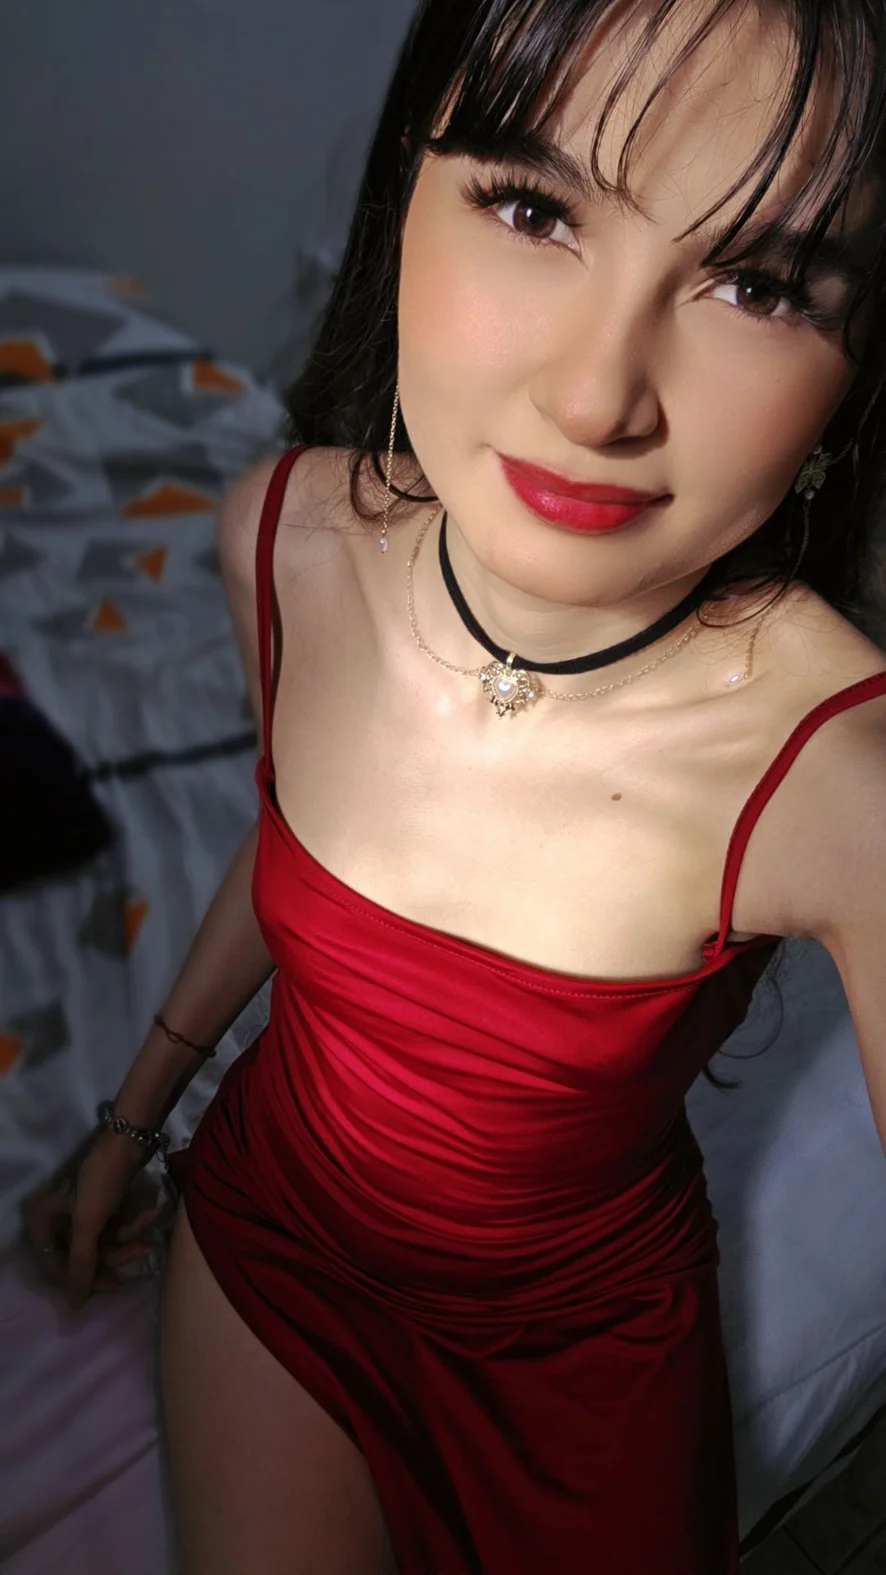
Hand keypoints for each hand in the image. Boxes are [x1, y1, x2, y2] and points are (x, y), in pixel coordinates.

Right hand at [25, 1133, 164, 1306]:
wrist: (130, 1138)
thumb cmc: (102, 1180)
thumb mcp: (89, 1223)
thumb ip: (81, 1264)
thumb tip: (75, 1304)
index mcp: (42, 1221)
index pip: (57, 1266)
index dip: (85, 1278)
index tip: (113, 1284)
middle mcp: (56, 1218)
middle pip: (84, 1256)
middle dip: (115, 1254)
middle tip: (141, 1252)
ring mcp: (80, 1211)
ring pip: (103, 1241)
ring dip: (128, 1237)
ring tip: (147, 1227)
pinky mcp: (102, 1203)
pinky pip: (114, 1226)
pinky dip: (132, 1222)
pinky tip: (149, 1213)